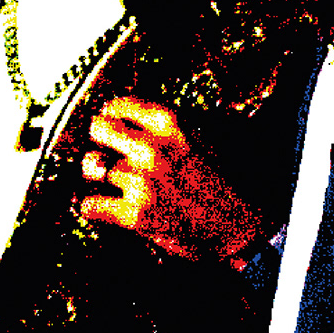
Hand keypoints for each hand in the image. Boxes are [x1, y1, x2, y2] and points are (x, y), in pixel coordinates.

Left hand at [79, 96, 260, 263]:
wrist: (243, 228)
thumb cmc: (227, 182)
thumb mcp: (202, 137)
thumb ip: (167, 126)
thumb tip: (131, 116)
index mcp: (171, 123)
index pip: (119, 104)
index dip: (113, 115)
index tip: (113, 123)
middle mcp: (152, 148)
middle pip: (97, 128)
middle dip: (101, 139)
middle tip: (108, 150)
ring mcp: (141, 181)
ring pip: (91, 166)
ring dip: (98, 173)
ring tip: (108, 180)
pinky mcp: (135, 214)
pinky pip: (90, 204)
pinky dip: (94, 207)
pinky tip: (104, 207)